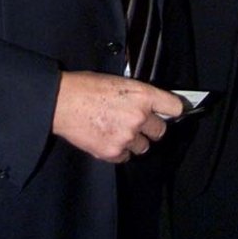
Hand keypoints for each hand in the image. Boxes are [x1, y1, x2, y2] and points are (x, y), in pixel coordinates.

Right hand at [52, 71, 183, 162]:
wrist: (62, 102)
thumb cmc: (87, 86)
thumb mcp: (119, 81)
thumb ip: (138, 95)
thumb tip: (150, 104)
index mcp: (143, 95)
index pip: (175, 107)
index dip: (172, 110)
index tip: (169, 112)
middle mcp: (139, 116)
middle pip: (161, 131)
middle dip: (150, 127)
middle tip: (136, 122)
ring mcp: (127, 136)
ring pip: (144, 146)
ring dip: (135, 141)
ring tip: (118, 130)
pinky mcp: (113, 152)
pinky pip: (126, 157)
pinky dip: (119, 150)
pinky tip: (108, 138)